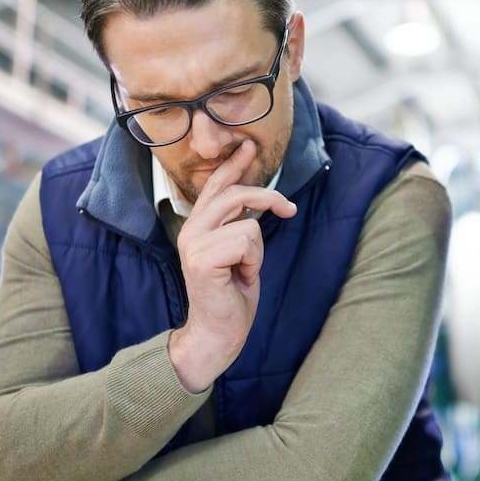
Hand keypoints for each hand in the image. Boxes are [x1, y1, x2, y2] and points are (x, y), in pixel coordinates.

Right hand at [168, 140, 296, 391]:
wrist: (218, 333)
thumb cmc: (231, 295)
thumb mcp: (240, 252)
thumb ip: (240, 224)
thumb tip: (256, 198)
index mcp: (198, 226)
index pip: (215, 186)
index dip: (234, 166)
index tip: (247, 147)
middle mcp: (190, 229)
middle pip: (234, 194)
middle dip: (267, 199)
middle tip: (288, 210)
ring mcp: (193, 243)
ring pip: (246, 221)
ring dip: (257, 248)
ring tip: (246, 268)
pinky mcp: (202, 258)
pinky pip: (246, 240)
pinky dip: (253, 261)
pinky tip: (241, 277)